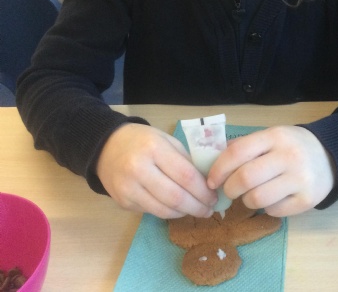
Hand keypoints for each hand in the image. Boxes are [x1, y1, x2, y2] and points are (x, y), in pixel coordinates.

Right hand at [96, 123, 217, 218]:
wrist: (106, 147)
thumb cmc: (143, 141)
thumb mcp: (167, 140)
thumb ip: (185, 160)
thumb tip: (206, 183)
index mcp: (154, 149)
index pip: (185, 175)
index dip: (203, 190)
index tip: (214, 197)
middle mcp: (139, 169)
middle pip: (176, 197)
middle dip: (197, 206)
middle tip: (209, 210)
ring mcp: (128, 188)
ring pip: (164, 210)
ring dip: (184, 213)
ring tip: (197, 210)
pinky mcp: (123, 202)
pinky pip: (151, 212)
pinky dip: (168, 212)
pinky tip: (178, 209)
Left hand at [207, 126, 335, 216]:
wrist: (329, 156)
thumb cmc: (291, 146)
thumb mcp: (270, 136)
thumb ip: (244, 146)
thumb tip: (212, 161)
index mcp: (275, 136)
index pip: (238, 152)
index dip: (219, 169)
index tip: (211, 180)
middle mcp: (288, 156)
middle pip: (245, 179)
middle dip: (229, 188)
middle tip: (229, 190)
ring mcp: (300, 179)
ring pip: (257, 199)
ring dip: (246, 200)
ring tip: (251, 194)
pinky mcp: (307, 200)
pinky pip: (274, 211)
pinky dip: (266, 208)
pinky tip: (272, 198)